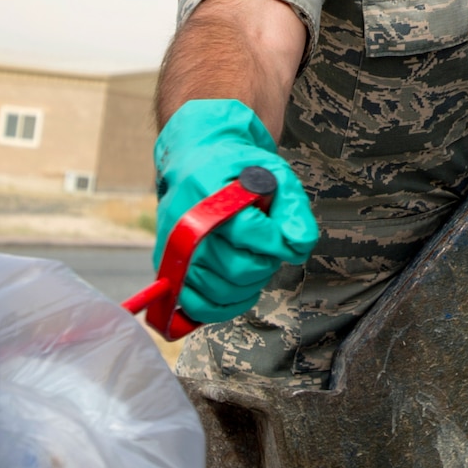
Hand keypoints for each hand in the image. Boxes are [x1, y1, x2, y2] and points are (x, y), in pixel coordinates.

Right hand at [153, 99, 317, 323]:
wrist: (195, 161)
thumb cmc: (237, 170)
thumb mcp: (274, 173)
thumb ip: (292, 208)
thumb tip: (299, 244)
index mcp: (210, 191)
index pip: (248, 231)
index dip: (276, 241)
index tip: (286, 238)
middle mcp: (184, 223)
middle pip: (237, 267)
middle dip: (266, 262)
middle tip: (269, 247)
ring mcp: (173, 248)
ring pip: (221, 290)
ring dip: (250, 284)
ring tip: (255, 261)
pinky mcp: (168, 268)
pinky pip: (195, 305)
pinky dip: (223, 306)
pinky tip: (240, 288)